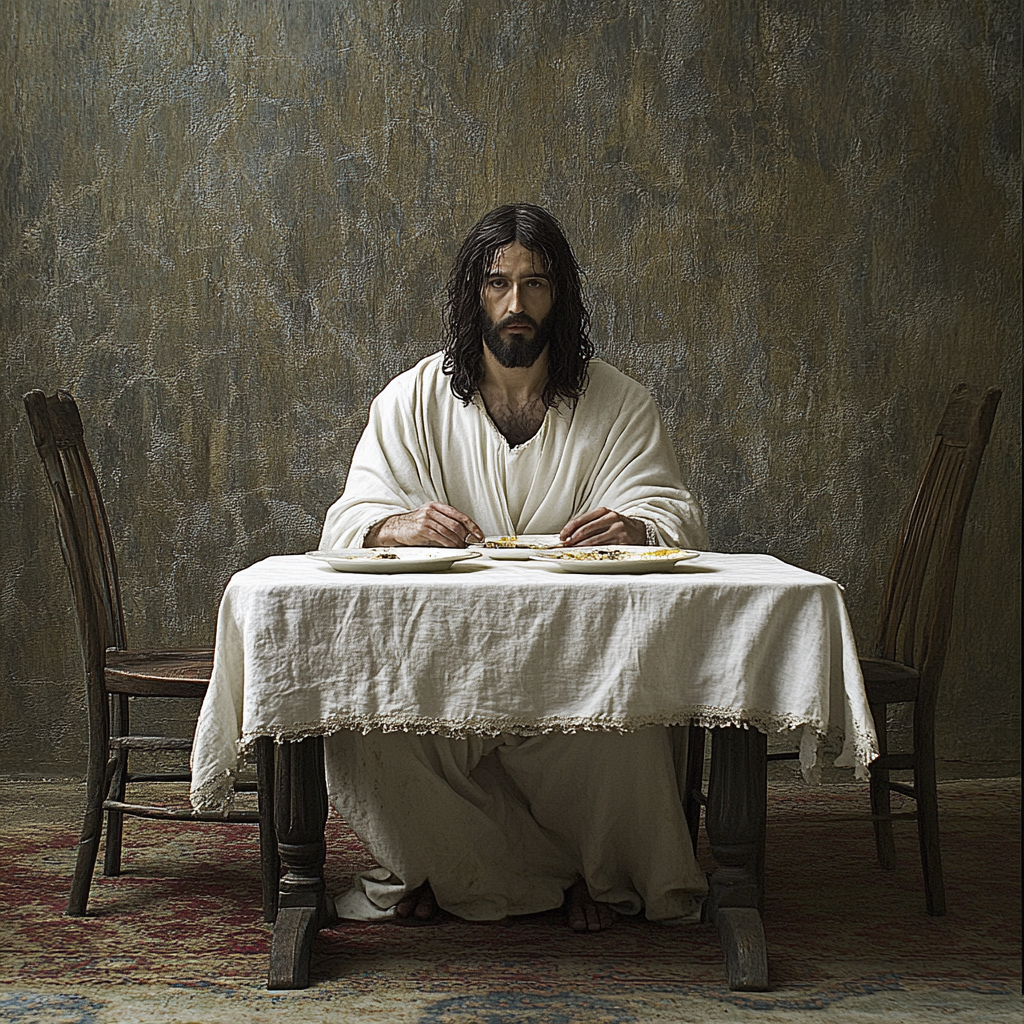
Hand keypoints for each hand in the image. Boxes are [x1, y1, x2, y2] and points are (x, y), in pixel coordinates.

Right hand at [366, 503, 483, 547]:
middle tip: (470, 545)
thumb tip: (465, 535)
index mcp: (437, 506)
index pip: (460, 515)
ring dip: (458, 542)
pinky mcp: (422, 529)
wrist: (395, 527)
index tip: (479, 536)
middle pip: (457, 524)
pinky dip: (449, 545)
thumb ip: (445, 522)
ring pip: (450, 532)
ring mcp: (426, 519)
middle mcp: (432, 511)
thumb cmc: (414, 525)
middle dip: (466, 537)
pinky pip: (440, 538)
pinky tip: (452, 548)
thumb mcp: (431, 518)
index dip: (472, 526)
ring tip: (462, 548)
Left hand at [559, 508, 646, 546]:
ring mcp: (618, 529)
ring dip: (581, 546)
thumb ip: (589, 524)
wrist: (640, 530)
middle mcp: (611, 518)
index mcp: (604, 511)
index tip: (561, 536)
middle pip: (586, 529)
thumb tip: (568, 535)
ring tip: (572, 550)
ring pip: (594, 540)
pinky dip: (594, 551)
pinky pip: (605, 548)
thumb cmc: (617, 526)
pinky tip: (587, 554)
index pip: (581, 519)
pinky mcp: (624, 541)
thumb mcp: (604, 519)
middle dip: (573, 538)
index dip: (569, 528)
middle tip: (565, 545)